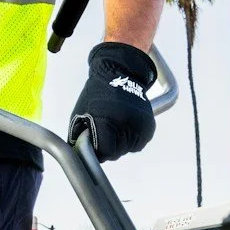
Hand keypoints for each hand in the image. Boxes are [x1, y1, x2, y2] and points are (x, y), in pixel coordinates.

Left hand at [69, 41, 156, 161]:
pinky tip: (125, 124)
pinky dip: (131, 138)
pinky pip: (138, 143)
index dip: (99, 151)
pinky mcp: (149, 127)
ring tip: (115, 125)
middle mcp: (128, 126)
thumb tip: (80, 156)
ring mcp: (141, 127)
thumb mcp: (81, 114)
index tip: (95, 144)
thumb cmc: (97, 93)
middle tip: (105, 130)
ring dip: (121, 143)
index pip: (106, 152)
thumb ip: (79, 137)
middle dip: (109, 146)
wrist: (121, 74)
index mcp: (109, 122)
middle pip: (117, 153)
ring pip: (128, 149)